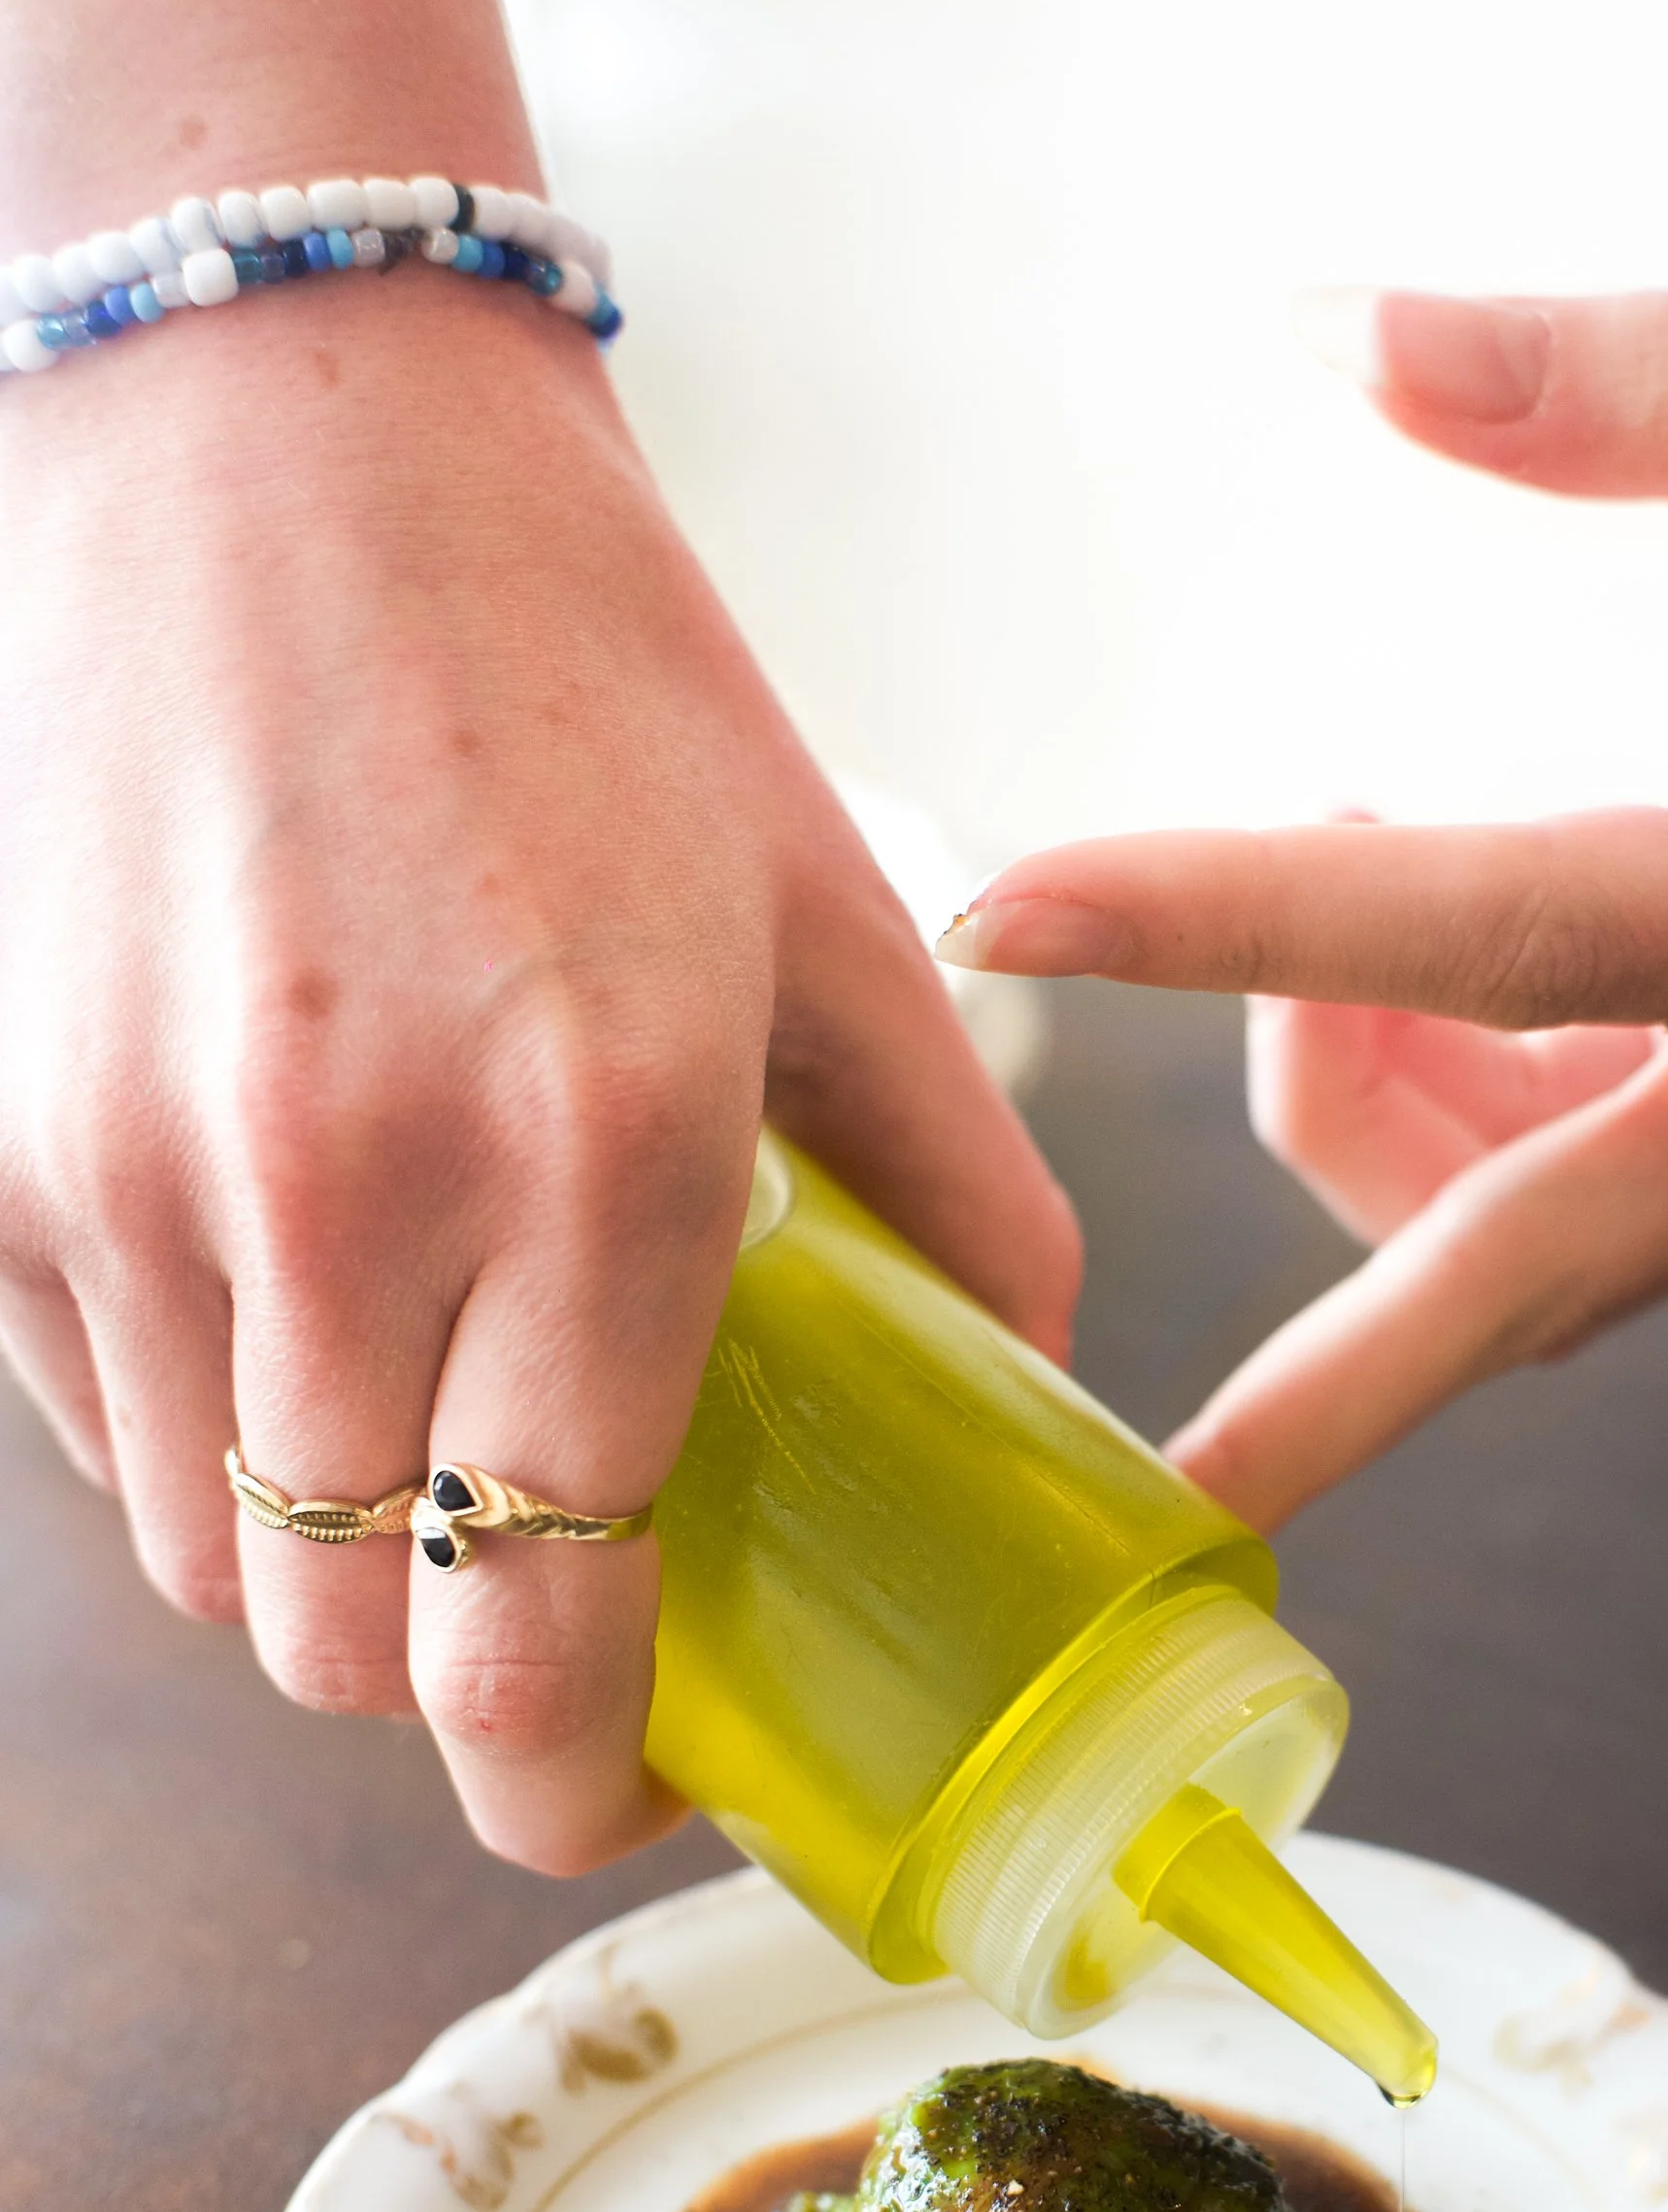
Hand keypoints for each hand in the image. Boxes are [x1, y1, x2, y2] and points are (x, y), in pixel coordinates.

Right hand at [0, 284, 1078, 1870]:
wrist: (279, 419)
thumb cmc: (588, 671)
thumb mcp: (838, 920)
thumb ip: (964, 1195)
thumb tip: (1030, 1399)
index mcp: (602, 1154)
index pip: (532, 1645)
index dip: (575, 1792)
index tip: (623, 1785)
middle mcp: (341, 1193)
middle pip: (347, 1662)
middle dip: (449, 1684)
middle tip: (539, 1591)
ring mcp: (128, 1169)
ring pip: (207, 1567)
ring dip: (322, 1565)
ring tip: (418, 1415)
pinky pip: (91, 1421)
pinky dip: (195, 1434)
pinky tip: (287, 1299)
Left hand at [946, 285, 1667, 1524]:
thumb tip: (1353, 348)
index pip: (1527, 916)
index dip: (1258, 912)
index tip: (1027, 910)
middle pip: (1542, 1265)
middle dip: (1330, 1378)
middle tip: (1154, 1430)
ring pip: (1558, 1238)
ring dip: (1383, 1115)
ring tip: (1329, 878)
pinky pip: (1617, 1184)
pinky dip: (1474, 1102)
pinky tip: (1438, 935)